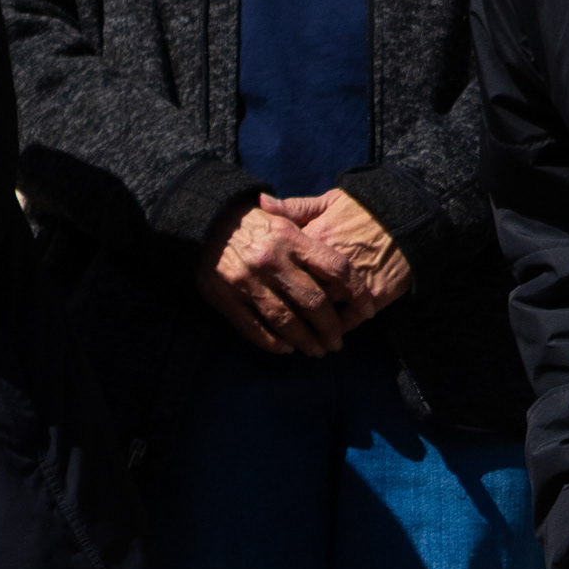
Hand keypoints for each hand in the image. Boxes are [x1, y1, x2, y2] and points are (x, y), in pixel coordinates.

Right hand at [196, 201, 345, 354]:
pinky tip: (285, 348)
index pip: (336, 269)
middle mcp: (272, 261)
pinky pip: (254, 328)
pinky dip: (272, 342)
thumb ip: (313, 235)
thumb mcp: (283, 217)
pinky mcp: (226, 298)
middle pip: (313, 302)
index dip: (357, 292)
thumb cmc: (249, 221)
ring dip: (305, 341)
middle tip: (337, 342)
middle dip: (330, 328)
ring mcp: (248, 282)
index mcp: (291, 239)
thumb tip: (345, 258)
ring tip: (316, 350)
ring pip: (286, 321)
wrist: (201, 223)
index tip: (367, 310)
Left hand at [265, 189, 413, 325]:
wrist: (410, 214)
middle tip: (279, 325)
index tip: (263, 291)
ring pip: (322, 314)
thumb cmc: (365, 207)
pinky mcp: (375, 294)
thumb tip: (261, 201)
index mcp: (311, 242)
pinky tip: (332, 332)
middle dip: (287, 312)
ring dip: (312, 327)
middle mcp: (327, 266)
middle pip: (297, 298)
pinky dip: (339, 327)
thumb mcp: (328, 201)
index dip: (271, 284)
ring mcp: (351, 283)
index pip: (281, 271)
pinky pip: (350, 320)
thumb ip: (293, 207)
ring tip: (305, 337)